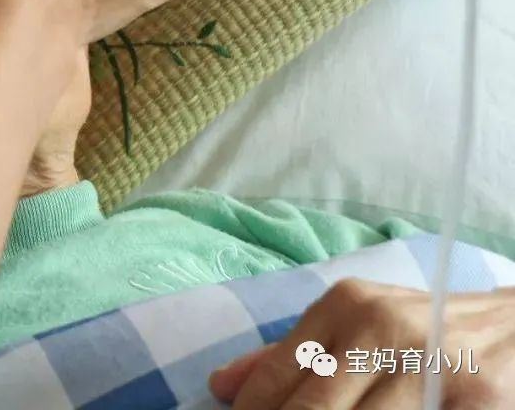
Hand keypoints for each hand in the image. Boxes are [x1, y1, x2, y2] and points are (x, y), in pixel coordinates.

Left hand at [209, 280, 514, 407]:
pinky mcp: (475, 399)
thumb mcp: (355, 328)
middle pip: (311, 409)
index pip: (276, 376)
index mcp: (345, 306)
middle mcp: (383, 327)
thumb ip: (288, 356)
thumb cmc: (421, 332)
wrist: (514, 328)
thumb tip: (220, 386)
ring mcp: (430, 364)